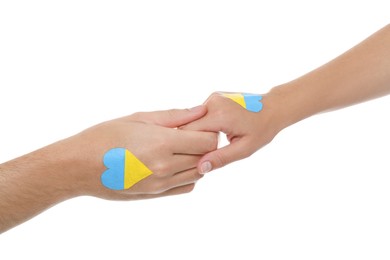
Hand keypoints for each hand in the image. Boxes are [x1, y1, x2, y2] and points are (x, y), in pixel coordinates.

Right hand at [62, 106, 217, 199]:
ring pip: (198, 174)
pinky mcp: (154, 194)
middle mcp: (164, 167)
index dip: (208, 131)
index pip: (206, 141)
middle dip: (203, 144)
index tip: (197, 125)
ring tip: (180, 148)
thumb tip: (199, 110)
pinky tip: (174, 164)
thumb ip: (173, 116)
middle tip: (189, 135)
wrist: (78, 166)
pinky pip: (186, 187)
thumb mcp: (138, 118)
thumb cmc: (104, 136)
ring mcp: (160, 184)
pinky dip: (188, 176)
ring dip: (197, 160)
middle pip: (205, 157)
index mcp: (162, 144)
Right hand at [181, 92, 280, 173]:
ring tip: (216, 141)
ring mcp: (213, 97)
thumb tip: (201, 168)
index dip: (188, 146)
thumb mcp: (244, 149)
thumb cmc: (262, 130)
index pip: (189, 132)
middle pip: (188, 125)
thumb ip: (221, 158)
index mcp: (220, 115)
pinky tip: (218, 132)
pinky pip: (201, 115)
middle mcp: (213, 102)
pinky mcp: (214, 97)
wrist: (274, 108)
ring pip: (193, 120)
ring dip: (198, 133)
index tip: (195, 157)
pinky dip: (204, 125)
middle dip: (192, 140)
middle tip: (206, 152)